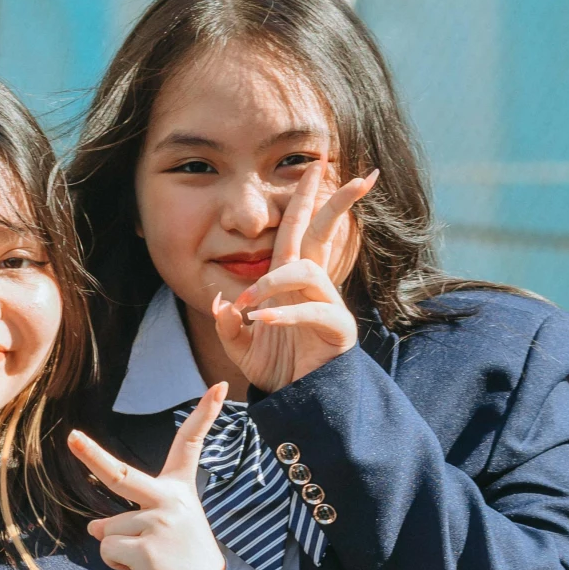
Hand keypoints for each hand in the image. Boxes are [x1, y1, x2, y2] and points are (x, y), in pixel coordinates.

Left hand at [68, 386, 227, 569]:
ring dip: (118, 548)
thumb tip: (93, 526)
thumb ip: (129, 517)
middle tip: (72, 437)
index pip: (191, 445)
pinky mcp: (146, 550)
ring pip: (107, 528)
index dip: (205, 415)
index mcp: (179, 489)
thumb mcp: (164, 526)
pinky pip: (109, 550)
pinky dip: (117, 564)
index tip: (217, 387)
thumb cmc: (182, 555)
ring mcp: (158, 524)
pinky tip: (143, 569)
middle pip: (121, 475)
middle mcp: (169, 501)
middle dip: (92, 456)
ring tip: (149, 557)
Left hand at [212, 165, 376, 391]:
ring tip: (252, 303)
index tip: (318, 164)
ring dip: (275, 281)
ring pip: (307, 272)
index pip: (298, 230)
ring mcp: (328, 305)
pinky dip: (288, 313)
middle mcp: (313, 286)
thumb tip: (219, 302)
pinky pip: (315, 311)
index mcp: (291, 280)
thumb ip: (228, 324)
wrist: (298, 404)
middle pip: (322, 233)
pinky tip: (265, 320)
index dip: (306, 198)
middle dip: (333, 201)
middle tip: (349, 172)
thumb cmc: (277, 369)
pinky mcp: (337, 330)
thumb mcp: (241, 347)